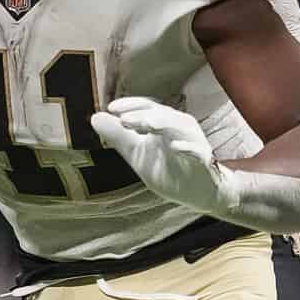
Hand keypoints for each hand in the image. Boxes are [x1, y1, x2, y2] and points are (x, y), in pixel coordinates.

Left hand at [90, 96, 226, 213]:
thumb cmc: (169, 170)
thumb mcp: (138, 154)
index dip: (131, 105)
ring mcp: (193, 143)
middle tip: (123, 119)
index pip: (148, 108)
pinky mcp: (204, 161)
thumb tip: (95, 118)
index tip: (111, 109)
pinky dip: (188, 148)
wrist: (198, 194)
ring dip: (163, 123)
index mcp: (164, 124)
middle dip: (142, 115)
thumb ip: (119, 137)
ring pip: (180, 127)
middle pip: (162, 114)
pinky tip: (176, 146)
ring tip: (147, 124)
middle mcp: (180, 128)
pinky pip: (198, 152)